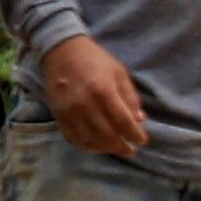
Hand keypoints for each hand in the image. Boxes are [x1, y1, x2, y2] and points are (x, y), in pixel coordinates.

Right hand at [42, 33, 151, 156]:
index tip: (143, 141)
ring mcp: (69, 111)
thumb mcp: (119, 73)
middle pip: (107, 136)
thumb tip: (140, 120)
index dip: (135, 135)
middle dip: (121, 146)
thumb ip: (130, 97)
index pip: (123, 122)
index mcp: (103, 91)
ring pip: (89, 140)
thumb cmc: (95, 60)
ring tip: (115, 148)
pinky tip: (96, 146)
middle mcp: (85, 104)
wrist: (61, 50)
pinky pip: (72, 138)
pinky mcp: (58, 115)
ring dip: (105, 149)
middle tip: (130, 150)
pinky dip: (86, 146)